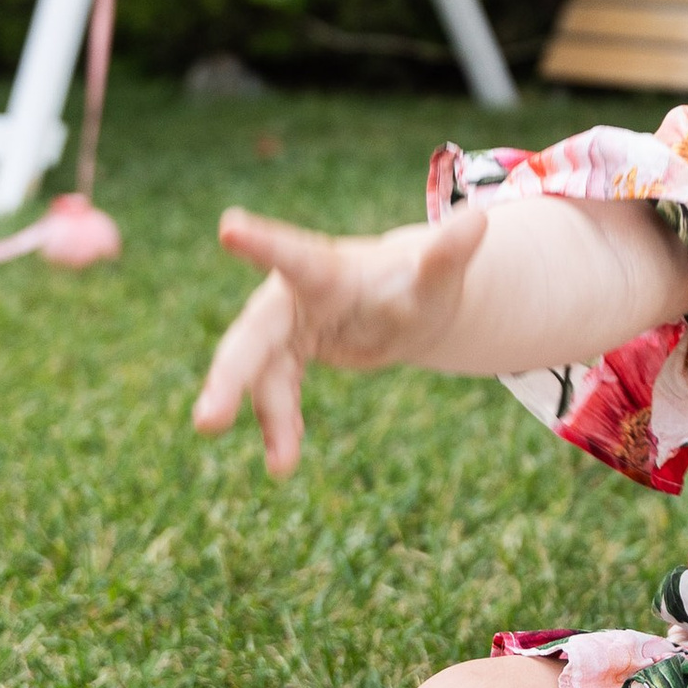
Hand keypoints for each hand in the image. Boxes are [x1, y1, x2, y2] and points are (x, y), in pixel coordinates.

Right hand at [195, 198, 490, 477]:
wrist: (408, 306)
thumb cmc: (420, 279)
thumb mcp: (438, 275)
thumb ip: (449, 253)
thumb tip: (481, 219)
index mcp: (328, 270)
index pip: (294, 256)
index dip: (262, 242)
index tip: (229, 225)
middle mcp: (295, 298)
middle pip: (253, 337)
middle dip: (229, 378)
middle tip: (206, 422)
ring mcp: (286, 329)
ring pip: (262, 376)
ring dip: (267, 419)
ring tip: (283, 468)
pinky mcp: (288, 357)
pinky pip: (277, 395)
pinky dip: (282, 427)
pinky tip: (286, 461)